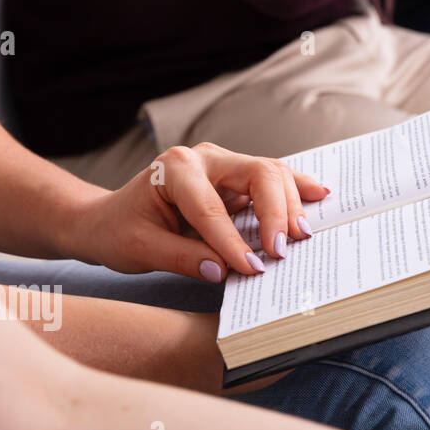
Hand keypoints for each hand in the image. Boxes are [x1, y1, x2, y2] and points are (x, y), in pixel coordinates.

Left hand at [68, 142, 328, 282]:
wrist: (109, 218)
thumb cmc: (119, 231)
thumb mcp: (138, 249)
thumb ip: (182, 258)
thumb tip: (224, 270)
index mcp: (175, 169)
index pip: (211, 206)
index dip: (232, 240)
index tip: (251, 269)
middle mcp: (205, 158)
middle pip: (257, 174)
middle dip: (275, 212)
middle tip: (282, 250)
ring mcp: (226, 165)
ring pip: (273, 174)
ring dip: (290, 206)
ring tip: (302, 236)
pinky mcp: (239, 178)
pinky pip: (275, 180)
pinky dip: (297, 189)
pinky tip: (319, 196)